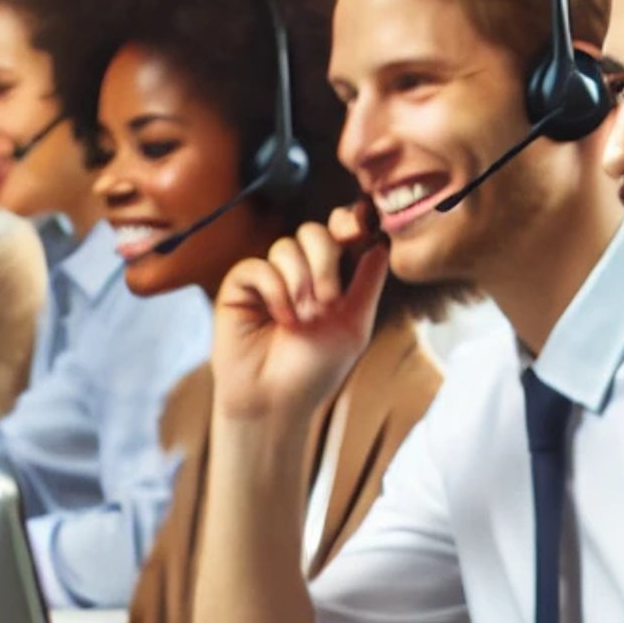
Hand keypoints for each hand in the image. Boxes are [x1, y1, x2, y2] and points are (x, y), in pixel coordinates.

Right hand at [212, 202, 389, 424]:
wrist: (276, 398)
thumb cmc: (316, 368)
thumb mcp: (354, 325)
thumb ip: (367, 283)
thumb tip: (383, 242)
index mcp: (331, 278)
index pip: (339, 235)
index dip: (347, 224)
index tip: (358, 228)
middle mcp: (301, 272)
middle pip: (314, 232)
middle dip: (325, 261)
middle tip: (328, 300)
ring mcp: (270, 276)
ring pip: (286, 247)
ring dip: (301, 283)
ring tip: (303, 321)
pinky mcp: (241, 286)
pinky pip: (258, 266)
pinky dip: (275, 291)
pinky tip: (282, 319)